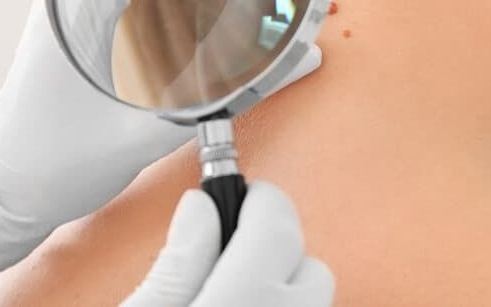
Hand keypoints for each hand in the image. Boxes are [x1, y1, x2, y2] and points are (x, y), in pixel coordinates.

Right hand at [121, 181, 333, 306]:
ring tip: (241, 284)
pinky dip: (285, 304)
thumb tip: (201, 205)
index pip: (276, 228)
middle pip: (311, 267)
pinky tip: (249, 304)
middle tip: (237, 244)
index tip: (244, 194)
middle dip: (278, 247)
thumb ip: (176, 263)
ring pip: (315, 298)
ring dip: (286, 285)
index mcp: (238, 302)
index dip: (260, 200)